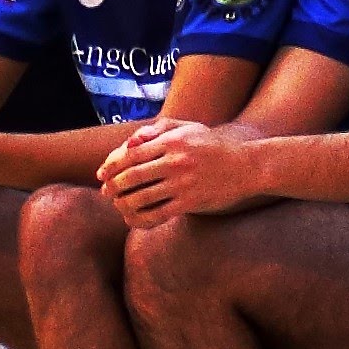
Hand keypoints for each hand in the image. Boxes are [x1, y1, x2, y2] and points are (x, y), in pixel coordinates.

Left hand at [103, 120, 263, 225]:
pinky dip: (140, 219)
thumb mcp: (189, 128)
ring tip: (119, 205)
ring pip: (141, 198)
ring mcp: (183, 184)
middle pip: (132, 177)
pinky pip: (157, 214)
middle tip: (106, 192)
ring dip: (123, 204)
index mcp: (173, 142)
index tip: (101, 175)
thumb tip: (128, 143)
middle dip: (113, 187)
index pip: (130, 155)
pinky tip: (134, 219)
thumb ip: (157, 130)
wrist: (247, 165)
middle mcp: (176, 162)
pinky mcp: (191, 202)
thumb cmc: (213, 146)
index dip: (110, 166)